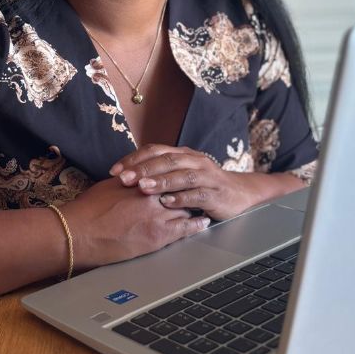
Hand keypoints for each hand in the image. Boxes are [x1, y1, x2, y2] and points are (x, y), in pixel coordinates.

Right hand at [62, 177, 208, 270]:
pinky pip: (185, 230)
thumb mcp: (110, 186)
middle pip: (179, 190)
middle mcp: (151, 196)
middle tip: (198, 190)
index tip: (185, 177)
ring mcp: (157, 217)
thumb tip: (136, 178)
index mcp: (140, 182)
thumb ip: (128, 181)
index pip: (167, 176)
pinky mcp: (157, 237)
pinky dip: (197, 225)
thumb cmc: (88, 210)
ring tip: (203, 205)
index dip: (176, 178)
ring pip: (185, 208)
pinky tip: (203, 222)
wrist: (78, 233)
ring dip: (194, 207)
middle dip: (187, 191)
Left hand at [109, 145, 278, 221]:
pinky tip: (166, 203)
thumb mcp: (181, 174)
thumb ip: (160, 172)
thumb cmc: (203, 185)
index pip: (155, 150)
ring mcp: (207, 176)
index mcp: (183, 154)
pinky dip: (181, 198)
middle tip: (124, 178)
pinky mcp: (216, 193)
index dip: (134, 159)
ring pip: (182, 175)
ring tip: (142, 188)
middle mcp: (195, 161)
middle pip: (166, 160)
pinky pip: (197, 194)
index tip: (115, 171)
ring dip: (161, 181)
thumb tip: (127, 176)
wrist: (239, 193)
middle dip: (143, 169)